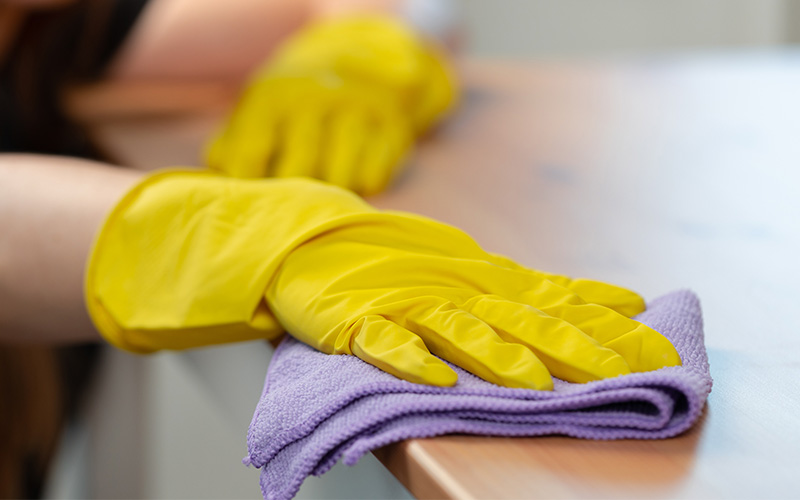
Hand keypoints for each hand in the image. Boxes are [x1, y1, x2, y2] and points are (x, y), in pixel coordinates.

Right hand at [86, 172, 680, 389]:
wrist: (315, 238)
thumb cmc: (398, 258)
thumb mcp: (473, 269)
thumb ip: (534, 290)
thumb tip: (609, 301)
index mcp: (482, 279)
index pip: (556, 301)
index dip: (606, 323)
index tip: (656, 344)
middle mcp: (454, 290)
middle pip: (522, 320)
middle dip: (576, 347)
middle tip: (623, 371)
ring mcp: (404, 304)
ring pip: (458, 330)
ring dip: (494, 354)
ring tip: (531, 380)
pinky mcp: (358, 322)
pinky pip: (384, 342)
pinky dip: (408, 359)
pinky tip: (434, 380)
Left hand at [205, 15, 456, 195]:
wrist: (368, 54)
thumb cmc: (301, 97)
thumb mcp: (263, 106)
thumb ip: (234, 142)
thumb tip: (220, 174)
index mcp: (274, 96)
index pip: (250, 155)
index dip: (250, 187)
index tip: (256, 200)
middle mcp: (316, 99)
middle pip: (297, 172)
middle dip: (293, 196)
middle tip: (294, 202)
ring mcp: (358, 112)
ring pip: (340, 178)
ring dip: (332, 192)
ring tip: (327, 188)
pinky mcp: (394, 128)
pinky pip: (376, 177)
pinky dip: (364, 184)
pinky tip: (357, 174)